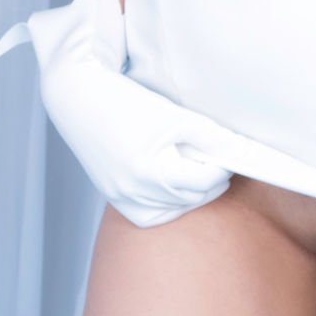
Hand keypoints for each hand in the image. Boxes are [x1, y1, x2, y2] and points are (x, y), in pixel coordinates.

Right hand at [0, 0, 233, 227]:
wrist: (77, 99)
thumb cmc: (124, 102)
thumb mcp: (173, 116)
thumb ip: (210, 137)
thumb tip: (238, 152)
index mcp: (150, 170)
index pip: (205, 181)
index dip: (222, 168)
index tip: (229, 157)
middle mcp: (134, 191)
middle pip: (192, 198)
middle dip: (209, 181)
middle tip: (216, 161)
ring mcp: (121, 197)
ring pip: (173, 211)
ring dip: (189, 194)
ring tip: (194, 170)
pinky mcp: (114, 197)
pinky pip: (150, 215)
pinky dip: (166, 205)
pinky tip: (170, 185)